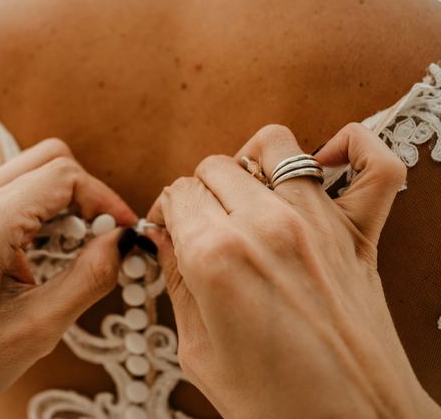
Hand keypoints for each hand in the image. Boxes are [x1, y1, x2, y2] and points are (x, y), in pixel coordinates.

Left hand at [0, 138, 135, 418]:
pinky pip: (1, 188)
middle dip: (86, 194)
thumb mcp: (33, 330)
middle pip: (47, 160)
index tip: (126, 232)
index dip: (105, 199)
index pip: (63, 177)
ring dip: (60, 199)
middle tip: (104, 238)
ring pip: (25, 169)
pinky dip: (31, 205)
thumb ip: (88, 277)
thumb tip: (123, 242)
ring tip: (72, 246)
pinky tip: (34, 245)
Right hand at [147, 124, 439, 418]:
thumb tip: (164, 240)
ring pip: (274, 145)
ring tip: (247, 191)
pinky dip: (354, 147)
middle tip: (201, 220)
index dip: (167, 210)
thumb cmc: (275, 403)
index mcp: (216, 257)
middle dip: (199, 190)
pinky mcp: (359, 232)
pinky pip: (373, 165)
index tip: (170, 227)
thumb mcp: (199, 349)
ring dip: (250, 162)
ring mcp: (318, 223)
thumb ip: (177, 281)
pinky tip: (327, 160)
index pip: (178, 193)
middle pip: (215, 165)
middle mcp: (266, 226)